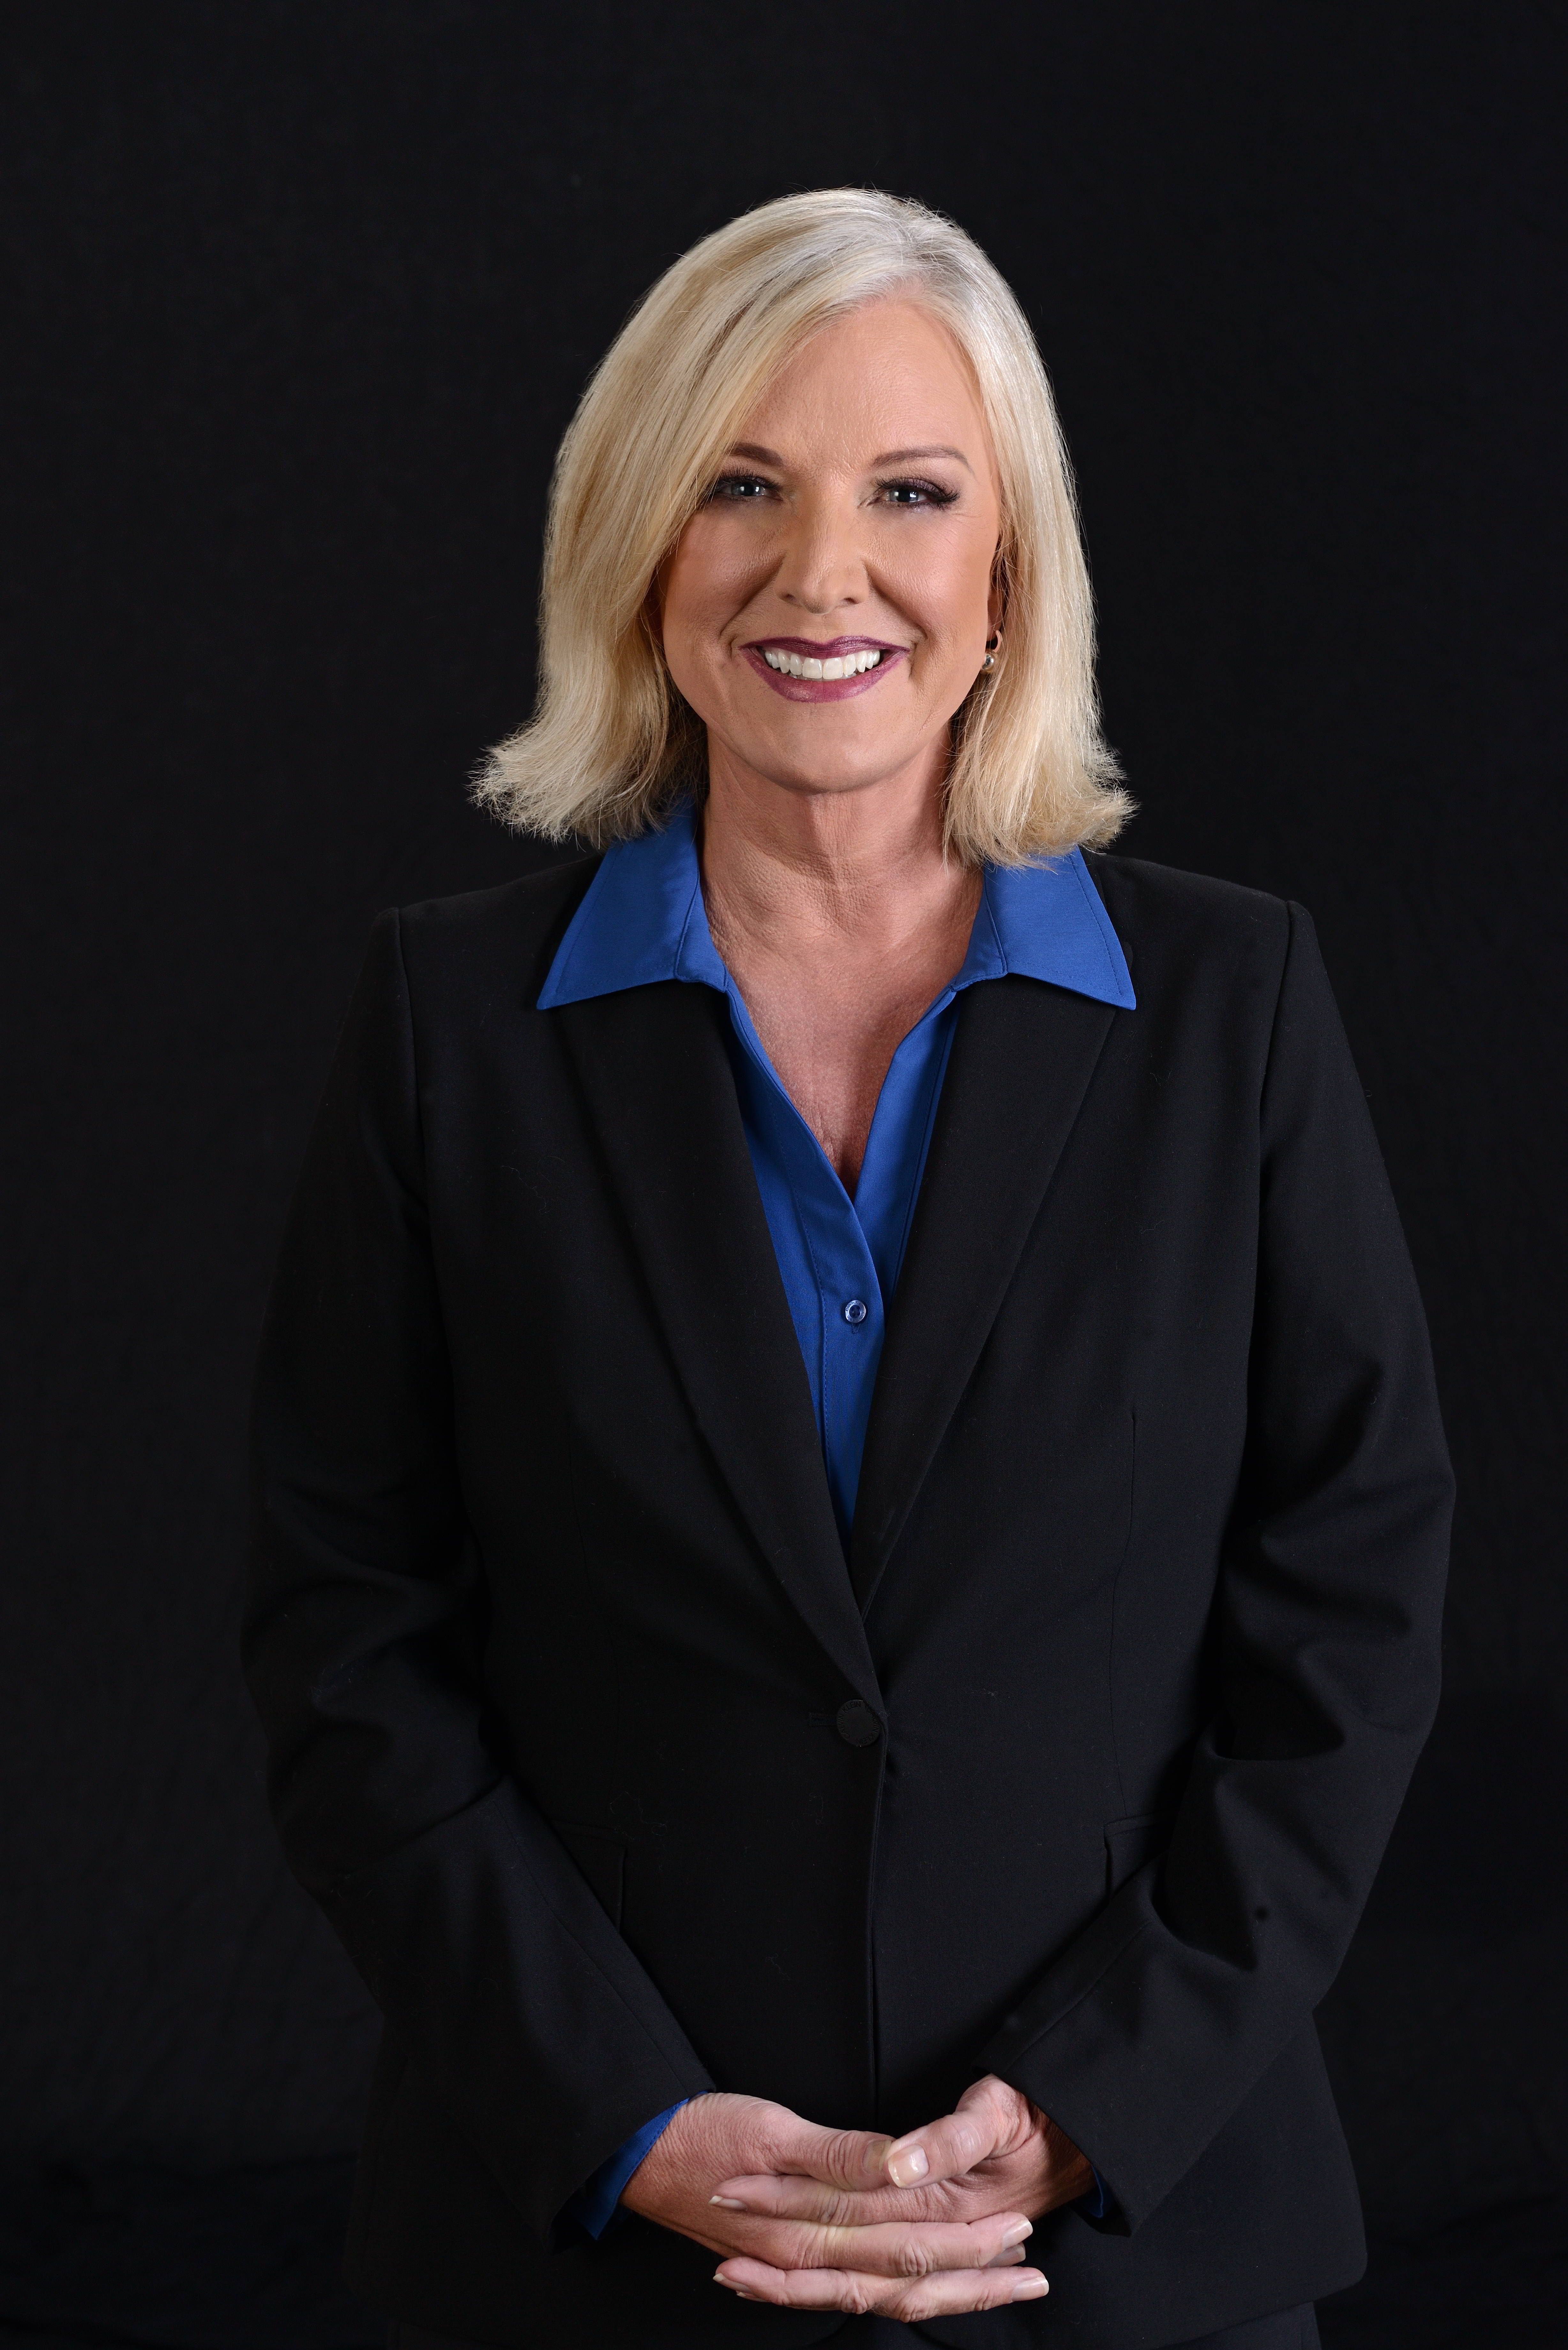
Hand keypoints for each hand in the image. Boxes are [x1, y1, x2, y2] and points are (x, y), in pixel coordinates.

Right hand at [620, 2088, 1047, 2319]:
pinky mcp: (781, 2261)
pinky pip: (847, 2291)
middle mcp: (808, 2258)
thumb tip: (899, 2165)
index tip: (1019, 2231)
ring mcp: (793, 2266)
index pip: (909, 2244)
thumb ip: (839, 2154)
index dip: (968, 2243)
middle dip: (974, 2278)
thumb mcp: (774, 2128)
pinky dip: (890, 2295)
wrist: (638, 2153)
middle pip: (907, 2280)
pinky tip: (915, 2292)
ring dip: (945, 2292)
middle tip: (1032, 2268)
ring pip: (884, 2293)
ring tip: (997, 2283)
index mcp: (811, 2227)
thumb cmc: (704, 2131)